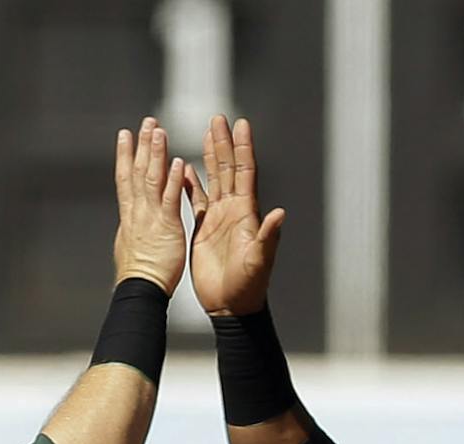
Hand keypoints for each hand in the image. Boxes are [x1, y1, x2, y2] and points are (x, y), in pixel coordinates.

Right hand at [112, 117, 187, 292]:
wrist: (141, 293)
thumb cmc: (139, 277)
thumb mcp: (132, 246)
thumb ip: (133, 228)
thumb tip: (128, 222)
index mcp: (130, 215)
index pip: (126, 179)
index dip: (126, 156)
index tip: (125, 136)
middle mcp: (138, 211)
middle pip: (138, 171)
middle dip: (142, 145)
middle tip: (146, 122)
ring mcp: (151, 217)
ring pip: (152, 179)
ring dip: (156, 153)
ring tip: (159, 130)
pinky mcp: (167, 227)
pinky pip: (171, 200)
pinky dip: (174, 180)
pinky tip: (178, 161)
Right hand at [184, 114, 285, 316]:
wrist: (231, 305)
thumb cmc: (249, 286)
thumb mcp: (259, 261)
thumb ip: (268, 236)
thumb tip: (280, 213)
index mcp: (247, 214)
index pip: (245, 173)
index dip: (243, 148)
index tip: (241, 124)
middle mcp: (234, 211)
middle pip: (228, 169)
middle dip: (224, 142)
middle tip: (219, 118)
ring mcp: (219, 218)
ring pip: (214, 179)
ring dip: (210, 156)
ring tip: (206, 132)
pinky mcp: (204, 228)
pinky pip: (196, 199)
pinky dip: (190, 182)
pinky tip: (183, 167)